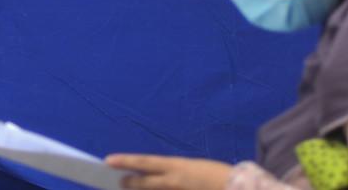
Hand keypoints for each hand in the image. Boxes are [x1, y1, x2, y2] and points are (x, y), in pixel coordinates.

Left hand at [104, 154, 233, 189]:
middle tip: (120, 182)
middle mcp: (174, 181)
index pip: (145, 162)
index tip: (108, 160)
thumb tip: (158, 177)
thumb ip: (173, 174)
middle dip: (130, 183)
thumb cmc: (216, 175)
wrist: (238, 188)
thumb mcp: (192, 169)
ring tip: (134, 188)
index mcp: (176, 167)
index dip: (126, 161)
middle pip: (145, 183)